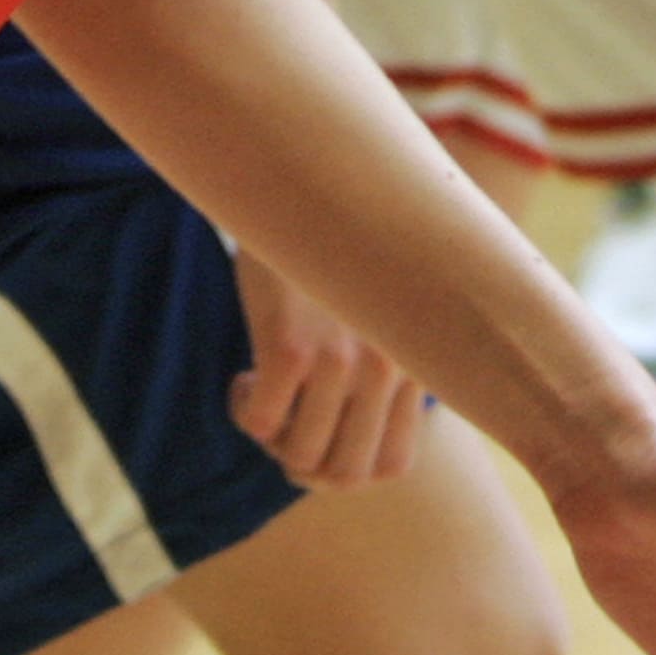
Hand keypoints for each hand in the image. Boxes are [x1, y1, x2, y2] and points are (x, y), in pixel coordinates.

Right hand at [224, 252, 421, 489]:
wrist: (299, 179)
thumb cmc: (335, 250)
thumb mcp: (378, 308)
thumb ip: (383, 363)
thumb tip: (353, 431)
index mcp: (414, 362)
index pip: (394, 465)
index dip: (350, 470)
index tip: (322, 437)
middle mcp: (387, 367)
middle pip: (345, 475)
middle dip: (304, 467)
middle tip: (281, 432)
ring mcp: (341, 359)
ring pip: (300, 458)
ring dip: (271, 442)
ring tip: (261, 398)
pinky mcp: (291, 345)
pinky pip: (259, 423)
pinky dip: (244, 414)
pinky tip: (241, 378)